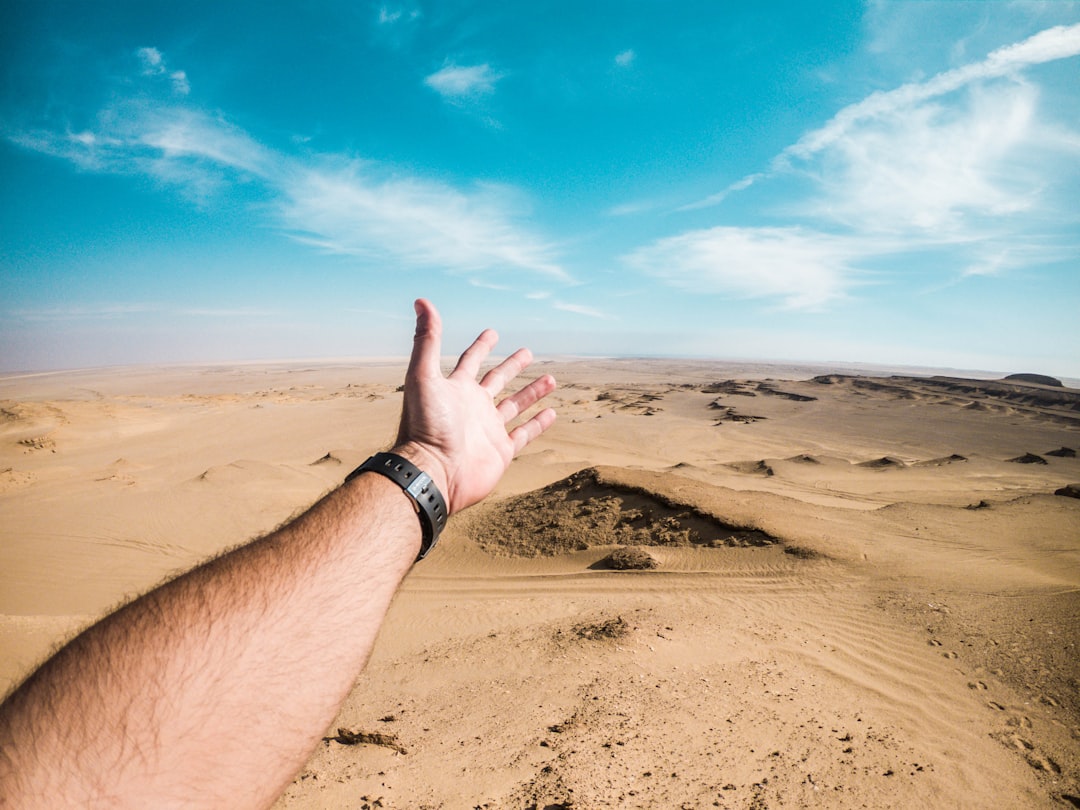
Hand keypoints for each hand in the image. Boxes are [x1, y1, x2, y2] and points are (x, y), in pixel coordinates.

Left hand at [393, 299, 556, 513]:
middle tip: (528, 352)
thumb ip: (427, 340)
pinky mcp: (501, 452)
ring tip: (551, 379)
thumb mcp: (424, 375)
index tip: (493, 332)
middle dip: (512, 366)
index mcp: (456, 389)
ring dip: (532, 393)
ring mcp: (488, 430)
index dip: (481, 345)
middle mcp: (473, 407)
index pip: (471, 361)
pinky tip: (552, 412)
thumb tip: (421, 300)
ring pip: (515, 406)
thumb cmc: (425, 425)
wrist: (433, 472)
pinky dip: (538, 423)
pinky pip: (524, 434)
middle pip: (497, 381)